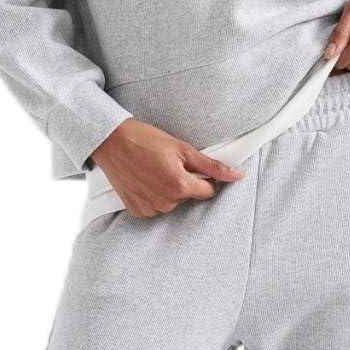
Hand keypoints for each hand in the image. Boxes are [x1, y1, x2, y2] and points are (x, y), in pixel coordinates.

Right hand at [90, 119, 245, 217]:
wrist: (111, 141)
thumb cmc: (145, 140)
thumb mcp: (183, 149)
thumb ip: (212, 166)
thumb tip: (237, 175)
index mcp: (180, 187)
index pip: (208, 192)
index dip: (204, 178)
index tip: (191, 166)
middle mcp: (166, 202)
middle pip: (188, 197)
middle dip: (184, 182)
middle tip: (168, 163)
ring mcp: (150, 208)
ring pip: (171, 202)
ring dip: (168, 189)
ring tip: (154, 169)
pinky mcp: (137, 210)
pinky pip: (154, 206)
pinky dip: (153, 195)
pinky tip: (144, 179)